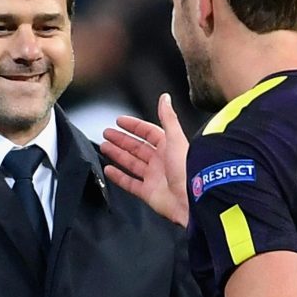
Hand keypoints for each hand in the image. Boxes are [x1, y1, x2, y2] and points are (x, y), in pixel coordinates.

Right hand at [101, 93, 188, 225]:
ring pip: (131, 163)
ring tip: (104, 147)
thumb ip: (168, 118)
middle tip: (107, 133)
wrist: (192, 198)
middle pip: (137, 147)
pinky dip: (118, 177)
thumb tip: (164, 98)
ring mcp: (154, 178)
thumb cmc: (188, 169)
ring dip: (117, 155)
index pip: (148, 132)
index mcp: (169, 147)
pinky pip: (130, 183)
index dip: (134, 126)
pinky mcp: (148, 193)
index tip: (120, 121)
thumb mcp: (176, 138)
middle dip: (121, 140)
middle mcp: (161, 162)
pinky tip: (109, 170)